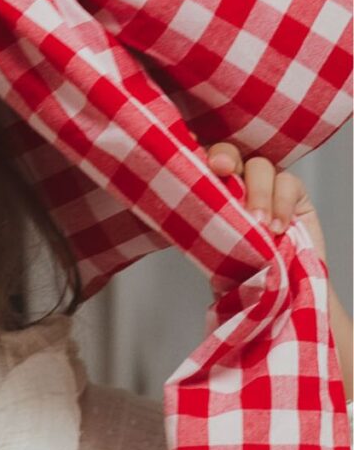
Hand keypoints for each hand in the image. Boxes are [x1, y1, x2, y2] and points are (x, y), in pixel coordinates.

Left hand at [206, 142, 351, 399]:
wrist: (278, 297)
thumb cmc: (238, 271)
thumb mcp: (211, 248)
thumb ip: (196, 225)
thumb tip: (155, 213)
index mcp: (209, 190)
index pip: (199, 160)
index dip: (197, 156)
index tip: (197, 165)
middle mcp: (236, 182)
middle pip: (229, 152)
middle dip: (225, 158)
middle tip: (221, 171)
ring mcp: (267, 185)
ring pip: (260, 166)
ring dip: (258, 191)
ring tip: (260, 223)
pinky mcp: (294, 194)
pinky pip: (289, 183)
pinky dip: (283, 201)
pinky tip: (279, 227)